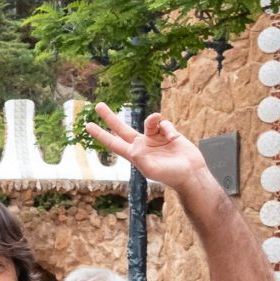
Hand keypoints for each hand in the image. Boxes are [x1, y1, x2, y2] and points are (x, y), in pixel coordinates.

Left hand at [85, 104, 213, 191]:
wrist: (191, 173)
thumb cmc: (170, 175)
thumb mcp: (151, 170)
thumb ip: (139, 159)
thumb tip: (133, 148)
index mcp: (134, 154)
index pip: (113, 143)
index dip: (100, 134)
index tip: (88, 126)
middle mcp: (142, 145)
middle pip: (122, 128)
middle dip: (109, 117)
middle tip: (98, 105)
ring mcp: (155, 138)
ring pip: (149, 122)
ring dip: (154, 120)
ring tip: (164, 129)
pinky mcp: (168, 134)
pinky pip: (164, 124)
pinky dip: (169, 129)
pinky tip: (174, 139)